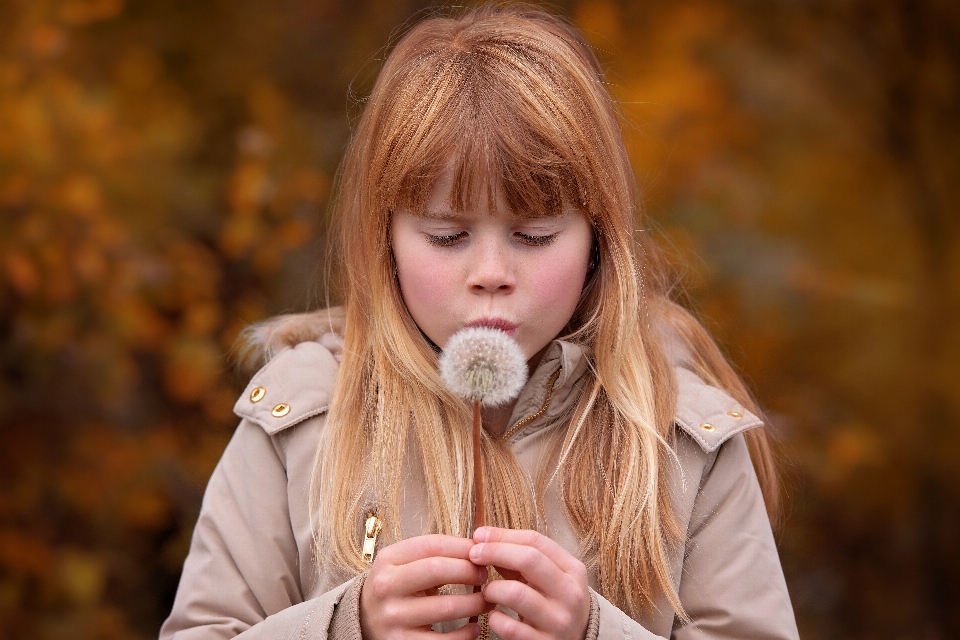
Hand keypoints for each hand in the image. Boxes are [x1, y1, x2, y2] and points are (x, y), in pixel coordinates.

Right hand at [360, 534, 490, 639]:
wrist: (364, 620)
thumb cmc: (396, 587)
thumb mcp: (403, 563)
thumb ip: (433, 553)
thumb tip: (479, 548)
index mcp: (388, 559)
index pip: (432, 544)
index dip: (463, 547)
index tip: (481, 553)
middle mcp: (386, 587)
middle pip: (438, 569)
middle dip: (470, 571)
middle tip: (485, 576)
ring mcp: (393, 617)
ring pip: (447, 607)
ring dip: (476, 603)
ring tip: (487, 601)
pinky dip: (466, 634)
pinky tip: (473, 627)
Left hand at [469, 527, 589, 639]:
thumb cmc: (555, 602)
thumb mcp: (549, 577)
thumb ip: (521, 559)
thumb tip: (483, 539)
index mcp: (573, 570)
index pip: (536, 541)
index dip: (503, 535)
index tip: (479, 535)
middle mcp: (570, 594)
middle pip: (528, 560)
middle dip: (495, 552)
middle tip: (473, 555)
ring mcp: (558, 621)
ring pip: (515, 593)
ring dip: (493, 588)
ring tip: (487, 592)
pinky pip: (509, 627)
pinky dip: (495, 618)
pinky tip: (494, 615)